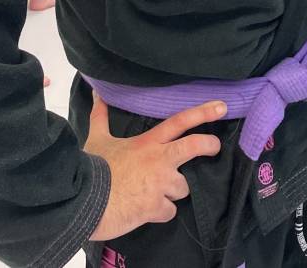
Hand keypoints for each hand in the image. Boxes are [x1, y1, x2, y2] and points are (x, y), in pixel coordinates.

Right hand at [87, 95, 225, 240]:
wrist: (85, 200)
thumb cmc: (93, 167)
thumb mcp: (98, 138)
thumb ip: (101, 116)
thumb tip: (98, 94)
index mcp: (149, 142)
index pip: (180, 121)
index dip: (203, 113)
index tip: (222, 108)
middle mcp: (160, 160)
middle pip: (194, 147)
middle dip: (209, 146)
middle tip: (215, 147)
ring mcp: (160, 184)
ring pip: (183, 188)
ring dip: (173, 191)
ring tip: (155, 192)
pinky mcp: (156, 208)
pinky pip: (169, 211)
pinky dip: (161, 212)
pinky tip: (147, 210)